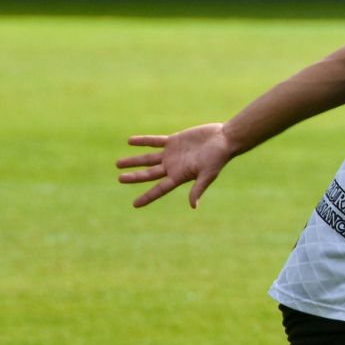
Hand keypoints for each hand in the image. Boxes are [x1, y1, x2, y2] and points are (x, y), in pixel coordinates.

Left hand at [116, 123, 234, 207]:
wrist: (225, 139)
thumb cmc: (219, 157)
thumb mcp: (208, 174)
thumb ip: (198, 188)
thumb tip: (193, 206)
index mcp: (180, 176)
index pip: (160, 189)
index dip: (147, 197)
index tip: (135, 205)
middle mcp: (173, 166)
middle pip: (149, 174)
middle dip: (135, 177)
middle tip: (120, 179)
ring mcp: (172, 154)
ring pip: (148, 158)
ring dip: (134, 160)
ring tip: (119, 164)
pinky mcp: (174, 140)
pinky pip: (154, 141)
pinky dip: (143, 141)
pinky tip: (130, 141)